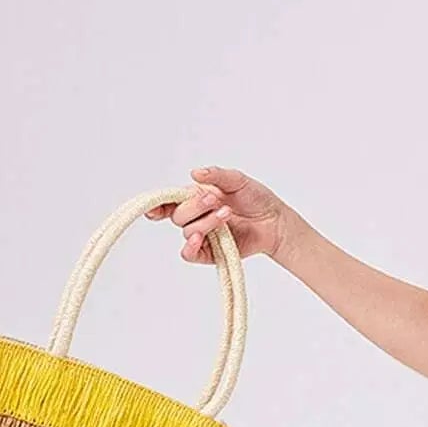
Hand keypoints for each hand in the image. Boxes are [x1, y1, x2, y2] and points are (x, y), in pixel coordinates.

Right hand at [146, 167, 292, 264]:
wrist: (275, 220)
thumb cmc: (256, 198)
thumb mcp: (237, 180)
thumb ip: (216, 174)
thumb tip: (195, 172)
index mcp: (195, 197)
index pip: (169, 201)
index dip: (157, 204)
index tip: (152, 208)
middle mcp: (196, 216)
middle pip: (178, 216)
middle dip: (195, 207)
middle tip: (215, 200)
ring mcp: (203, 235)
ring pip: (187, 232)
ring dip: (205, 222)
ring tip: (227, 214)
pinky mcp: (211, 252)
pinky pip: (190, 254)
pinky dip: (190, 247)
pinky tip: (199, 238)